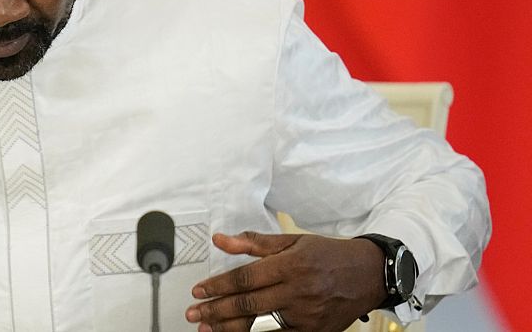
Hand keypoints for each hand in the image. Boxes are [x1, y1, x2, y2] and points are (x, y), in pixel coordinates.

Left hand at [185, 232, 384, 331]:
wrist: (368, 274)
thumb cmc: (329, 254)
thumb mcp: (292, 240)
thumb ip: (254, 243)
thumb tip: (221, 239)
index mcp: (290, 265)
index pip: (245, 277)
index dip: (218, 285)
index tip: (198, 290)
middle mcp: (298, 291)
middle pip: (248, 304)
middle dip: (216, 310)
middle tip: (194, 312)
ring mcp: (306, 315)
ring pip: (260, 325)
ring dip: (230, 328)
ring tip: (207, 328)